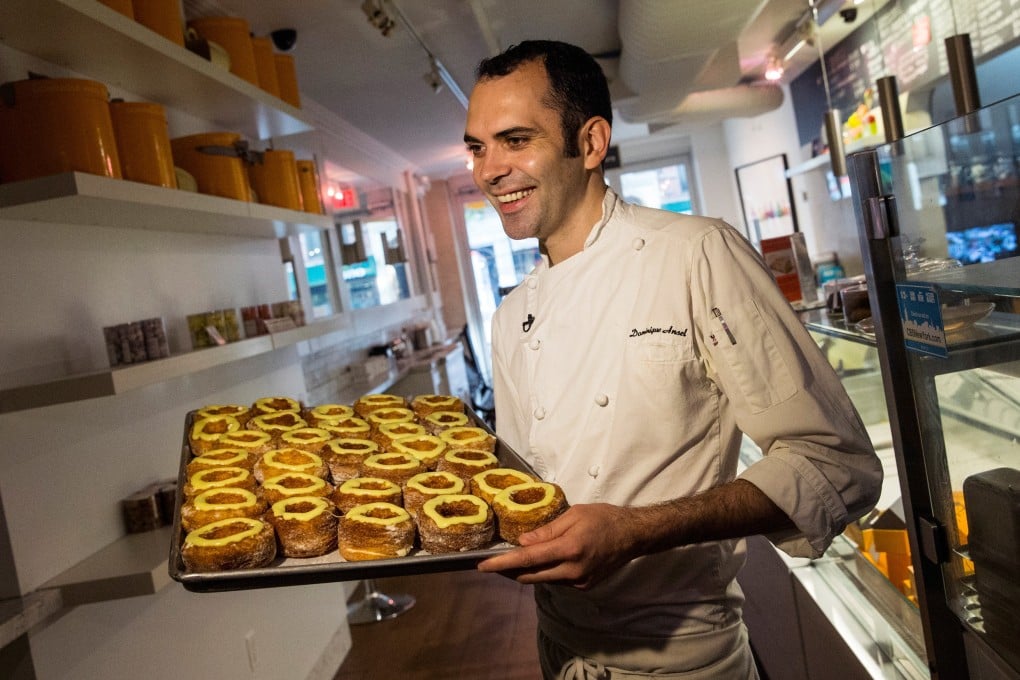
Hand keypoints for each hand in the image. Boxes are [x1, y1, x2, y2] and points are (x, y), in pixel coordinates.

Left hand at [477, 503, 639, 589]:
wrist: (633, 535)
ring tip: (512, 560)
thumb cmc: (603, 517)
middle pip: (530, 575)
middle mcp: (573, 570)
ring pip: (542, 580)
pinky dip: (544, 572)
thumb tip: (523, 542)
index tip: (482, 566)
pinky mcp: (583, 586)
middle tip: (492, 563)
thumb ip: (547, 531)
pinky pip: (556, 580)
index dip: (502, 563)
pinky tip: (541, 561)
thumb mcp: (574, 515)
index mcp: (569, 549)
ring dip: (526, 571)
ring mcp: (579, 582)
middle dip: (508, 571)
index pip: (527, 559)